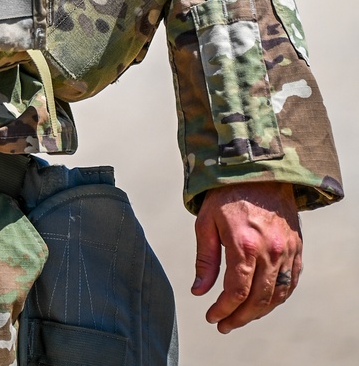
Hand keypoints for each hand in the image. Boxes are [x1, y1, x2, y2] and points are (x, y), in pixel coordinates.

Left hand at [192, 182, 300, 331]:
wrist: (258, 169)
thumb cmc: (226, 194)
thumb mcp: (206, 222)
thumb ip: (205, 260)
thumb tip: (199, 292)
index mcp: (244, 245)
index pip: (236, 292)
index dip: (223, 310)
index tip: (212, 317)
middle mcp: (270, 251)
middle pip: (258, 300)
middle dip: (240, 318)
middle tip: (224, 325)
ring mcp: (287, 250)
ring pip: (277, 295)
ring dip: (259, 312)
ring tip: (241, 317)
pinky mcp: (297, 247)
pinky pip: (291, 282)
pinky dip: (278, 298)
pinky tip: (264, 302)